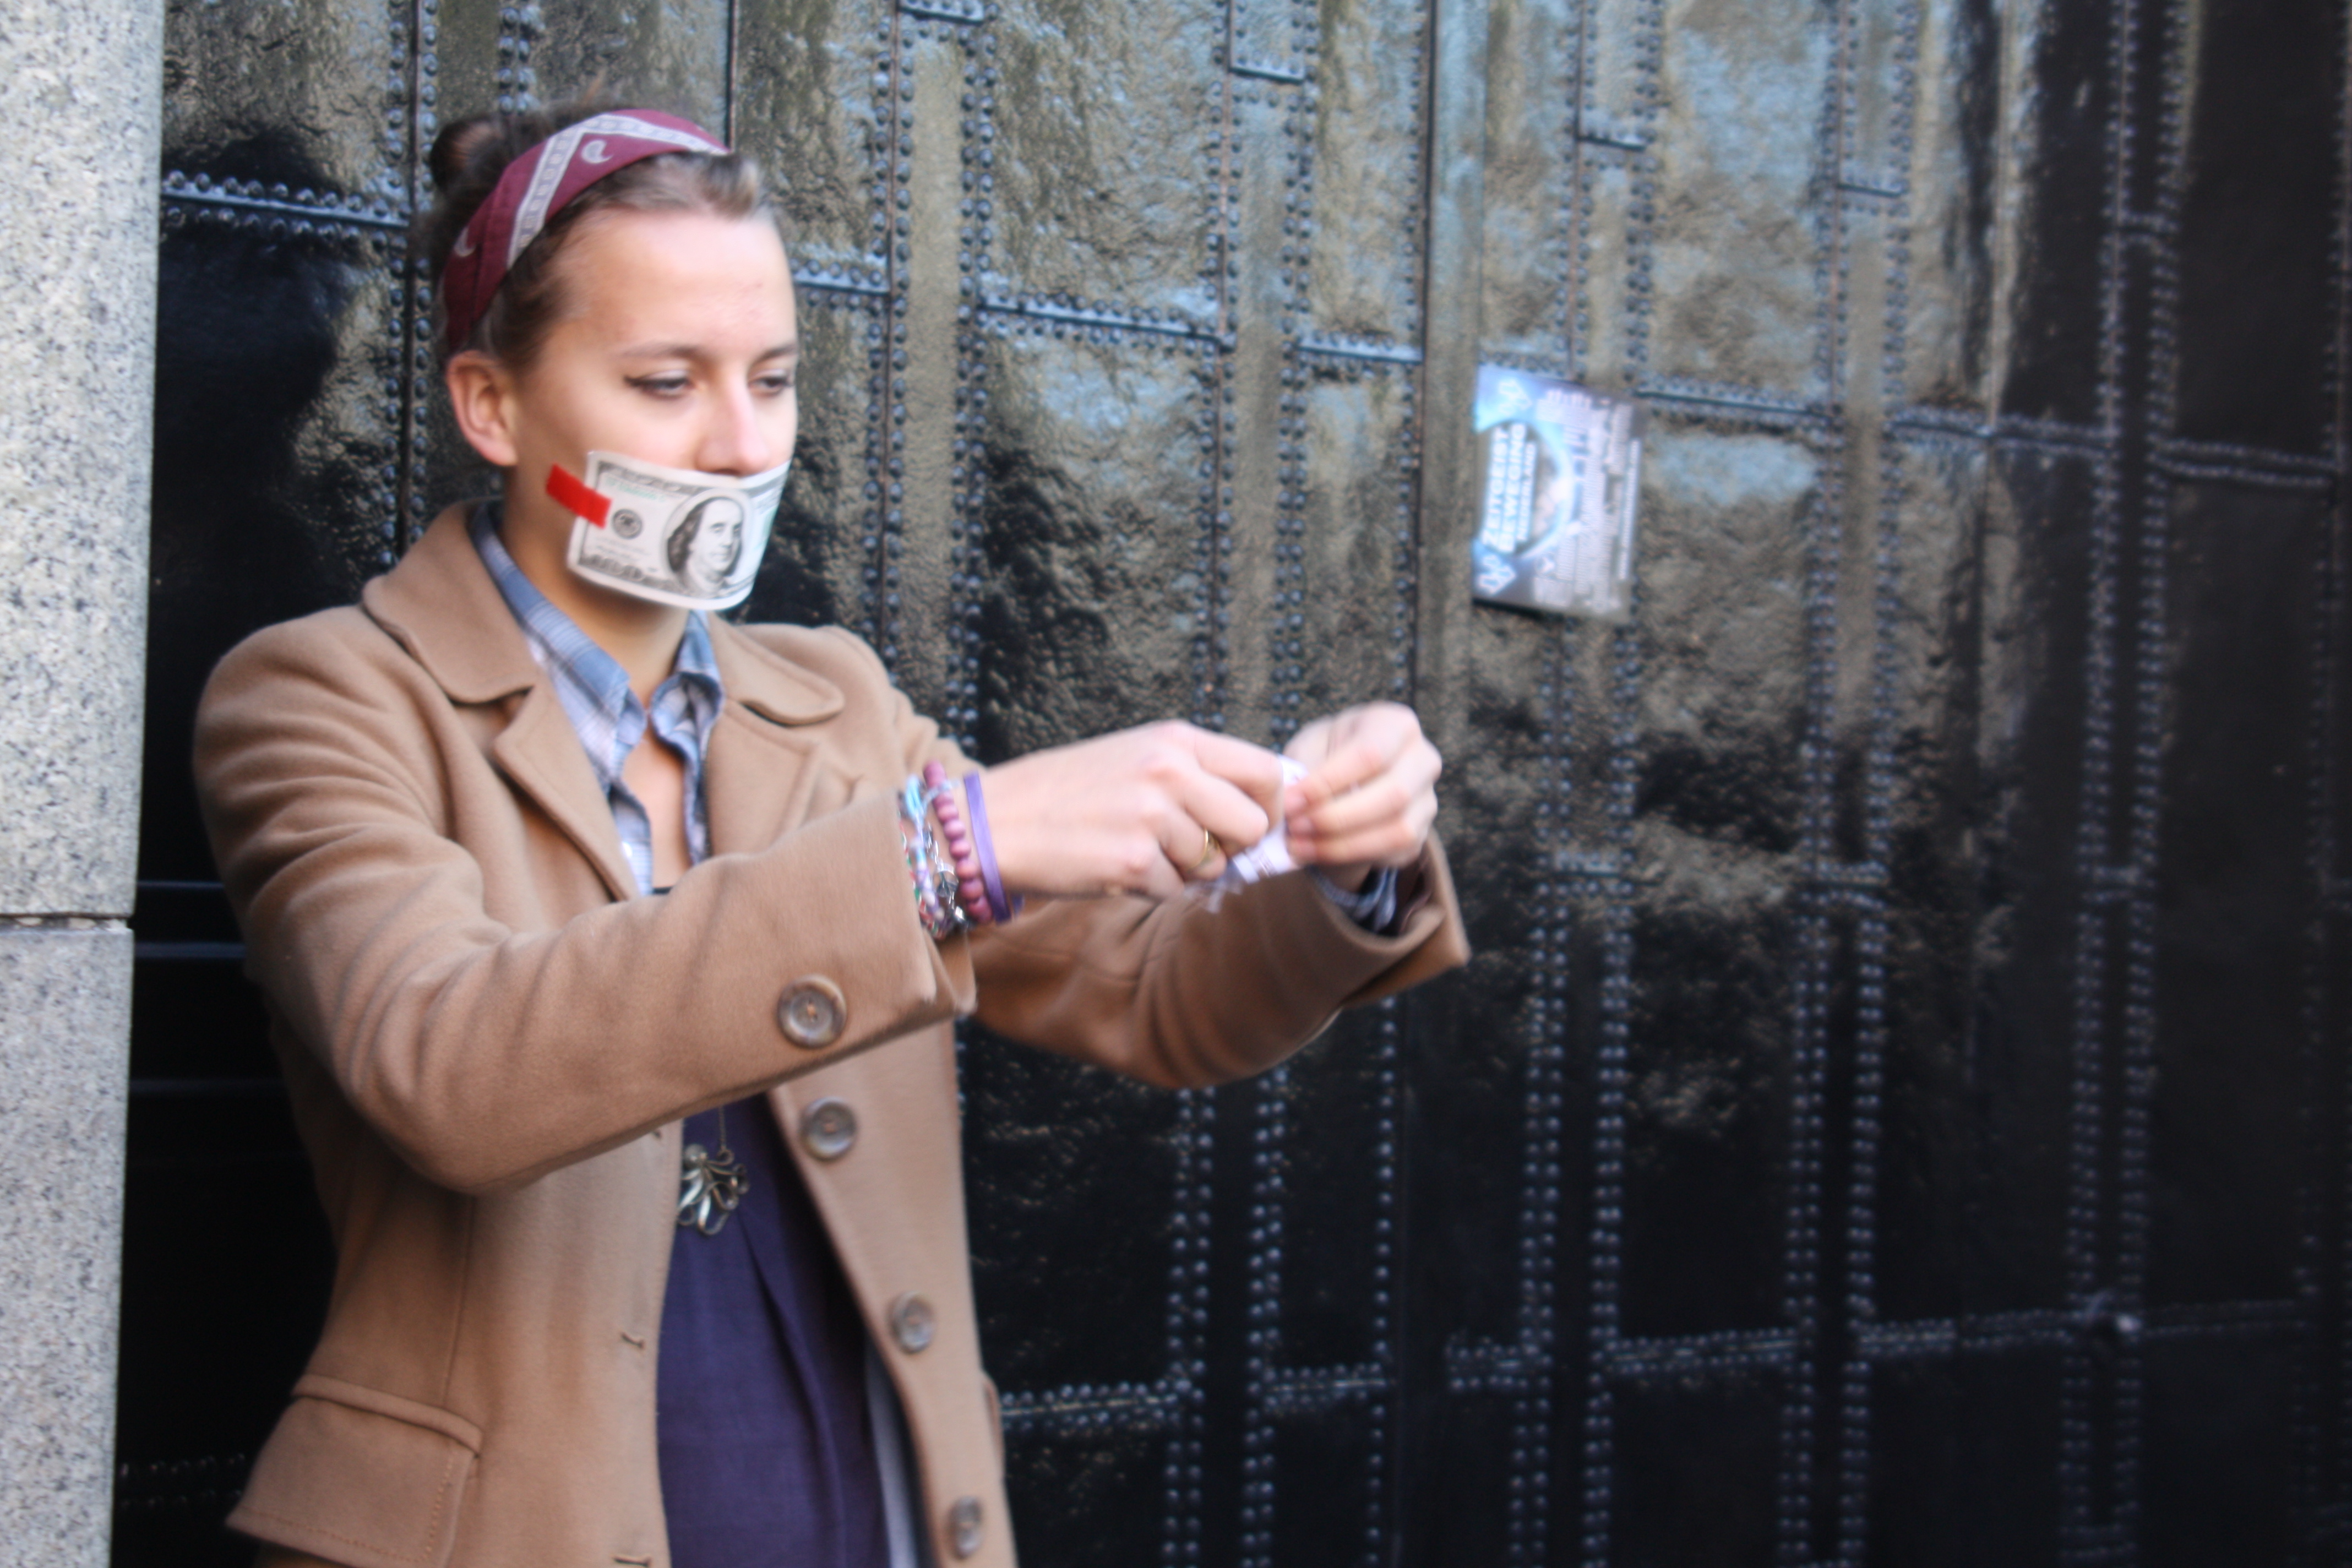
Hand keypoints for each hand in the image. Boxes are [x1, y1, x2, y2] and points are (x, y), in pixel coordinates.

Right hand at [976, 722, 1287, 899]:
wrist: (998, 821)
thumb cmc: (1072, 793)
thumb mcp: (1138, 758)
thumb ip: (1198, 776)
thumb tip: (1265, 817)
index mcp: (1176, 740)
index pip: (1266, 771)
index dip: (1272, 808)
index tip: (1255, 826)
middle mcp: (1170, 770)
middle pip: (1254, 825)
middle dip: (1233, 848)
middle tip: (1196, 850)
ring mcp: (1152, 815)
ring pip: (1215, 864)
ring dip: (1185, 870)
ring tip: (1138, 849)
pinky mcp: (1133, 860)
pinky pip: (1175, 890)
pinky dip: (1151, 888)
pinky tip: (1115, 865)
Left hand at [1281, 704, 1441, 891]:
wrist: (1349, 777)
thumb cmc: (1328, 752)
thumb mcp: (1311, 745)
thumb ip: (1304, 767)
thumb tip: (1293, 802)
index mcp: (1397, 725)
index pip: (1369, 754)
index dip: (1327, 782)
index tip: (1289, 801)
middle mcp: (1423, 760)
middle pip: (1393, 795)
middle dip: (1336, 817)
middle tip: (1294, 827)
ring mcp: (1427, 799)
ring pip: (1398, 830)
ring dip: (1343, 844)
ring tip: (1299, 845)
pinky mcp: (1420, 834)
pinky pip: (1394, 852)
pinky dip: (1350, 858)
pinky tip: (1315, 853)